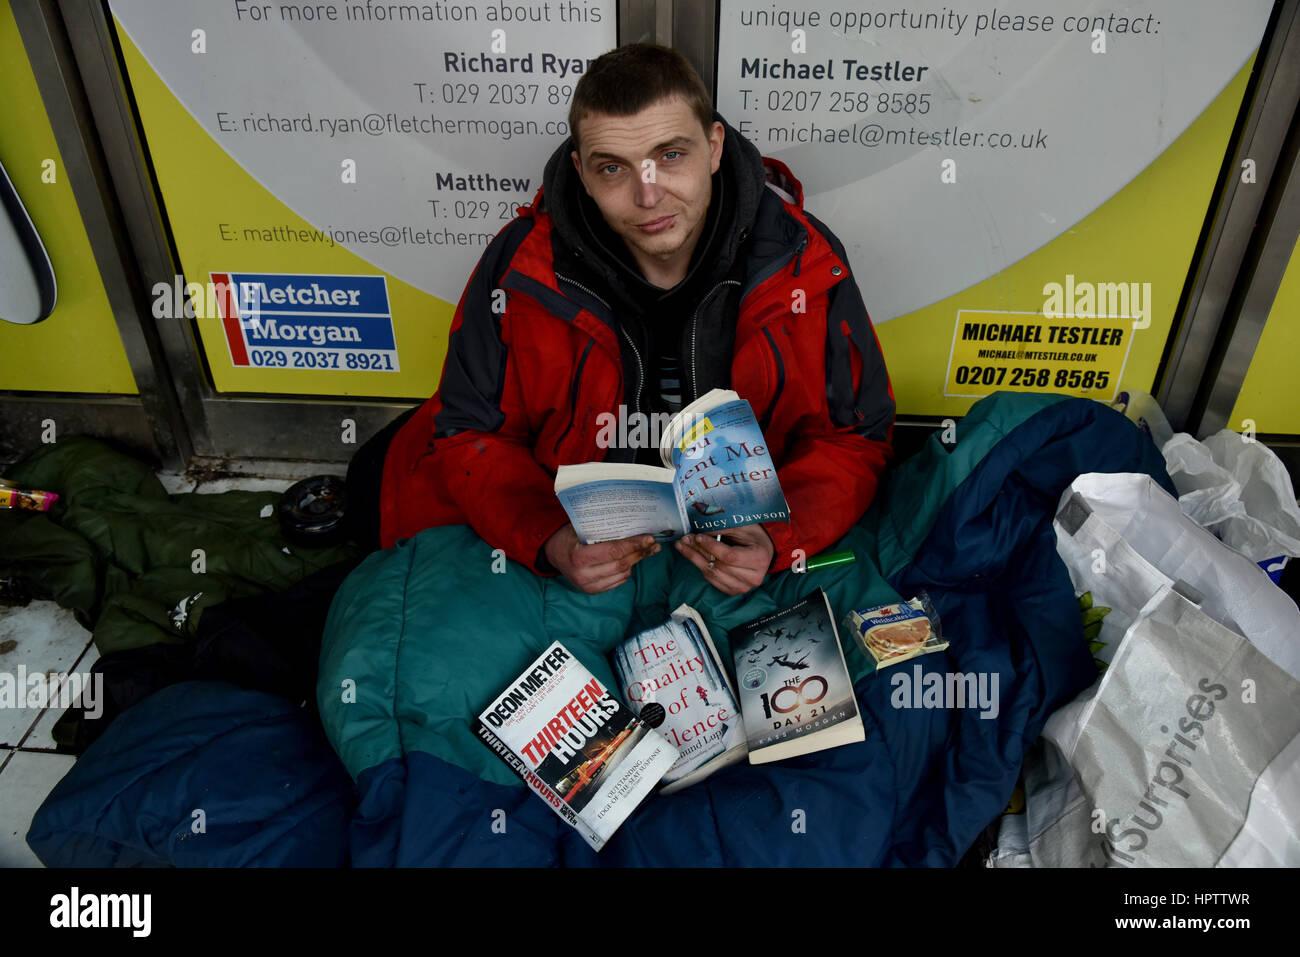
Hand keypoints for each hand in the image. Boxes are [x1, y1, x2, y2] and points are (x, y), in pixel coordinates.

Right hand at [543, 525, 659, 593]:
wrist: (554, 553)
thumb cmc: (569, 537)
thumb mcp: (581, 528)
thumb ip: (603, 529)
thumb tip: (634, 524)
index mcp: (580, 557)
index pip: (614, 551)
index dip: (634, 545)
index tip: (649, 538)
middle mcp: (584, 575)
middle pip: (621, 564)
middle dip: (640, 553)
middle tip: (653, 543)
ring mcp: (588, 586)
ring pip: (622, 574)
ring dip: (636, 561)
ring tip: (647, 550)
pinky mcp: (592, 591)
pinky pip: (618, 581)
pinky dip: (627, 570)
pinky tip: (632, 560)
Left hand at [674, 524, 773, 595]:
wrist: (762, 550)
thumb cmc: (753, 536)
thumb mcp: (741, 527)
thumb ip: (722, 529)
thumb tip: (699, 531)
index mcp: (759, 559)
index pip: (730, 556)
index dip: (712, 547)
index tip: (698, 536)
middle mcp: (753, 577)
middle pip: (719, 566)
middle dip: (698, 551)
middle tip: (684, 539)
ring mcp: (743, 587)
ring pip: (713, 575)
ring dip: (695, 560)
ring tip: (683, 546)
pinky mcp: (734, 591)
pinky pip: (712, 580)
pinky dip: (701, 567)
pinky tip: (693, 556)